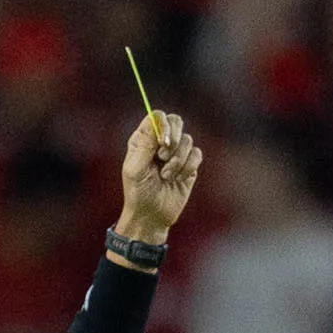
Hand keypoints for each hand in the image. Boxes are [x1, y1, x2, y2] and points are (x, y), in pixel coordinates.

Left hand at [117, 111, 199, 243]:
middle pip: (176, 121)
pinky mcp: (189, 166)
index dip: (163, 125)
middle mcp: (161, 143)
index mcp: (144, 139)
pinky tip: (178, 179)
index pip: (157, 116)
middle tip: (163, 156)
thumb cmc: (138, 193)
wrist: (151, 216)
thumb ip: (145, 144)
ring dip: (178, 160)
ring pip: (187, 140)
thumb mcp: (135, 168)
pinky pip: (197, 155)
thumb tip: (157, 121)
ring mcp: (176, 154)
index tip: (163, 142)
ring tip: (166, 176)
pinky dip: (188, 167)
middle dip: (174, 138)